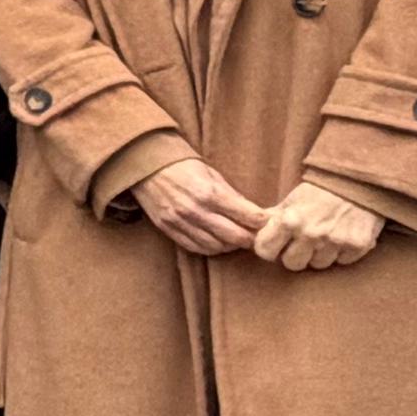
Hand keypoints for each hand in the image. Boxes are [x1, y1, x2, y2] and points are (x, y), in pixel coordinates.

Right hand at [133, 159, 267, 256]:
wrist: (146, 166)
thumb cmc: (182, 166)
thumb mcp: (212, 174)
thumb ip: (231, 195)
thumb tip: (253, 213)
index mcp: (210, 193)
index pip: (247, 216)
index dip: (263, 222)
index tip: (270, 224)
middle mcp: (196, 211)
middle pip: (235, 237)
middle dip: (251, 239)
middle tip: (257, 237)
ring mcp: (181, 222)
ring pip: (217, 246)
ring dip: (231, 246)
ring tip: (237, 239)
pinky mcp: (169, 229)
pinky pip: (196, 248)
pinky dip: (211, 248)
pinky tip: (218, 243)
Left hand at [250, 179, 387, 271]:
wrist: (360, 179)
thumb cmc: (322, 189)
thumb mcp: (293, 199)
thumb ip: (273, 217)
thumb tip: (251, 229)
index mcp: (291, 220)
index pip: (265, 252)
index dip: (269, 248)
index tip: (275, 243)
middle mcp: (312, 234)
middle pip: (292, 264)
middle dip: (294, 255)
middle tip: (303, 241)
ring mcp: (336, 242)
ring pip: (318, 265)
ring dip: (319, 254)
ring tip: (325, 235)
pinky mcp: (358, 246)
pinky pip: (342, 262)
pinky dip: (341, 253)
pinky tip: (342, 236)